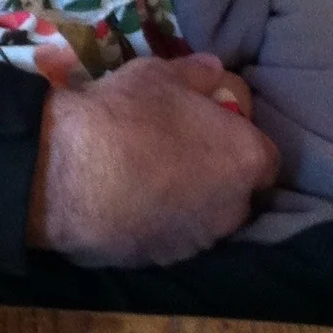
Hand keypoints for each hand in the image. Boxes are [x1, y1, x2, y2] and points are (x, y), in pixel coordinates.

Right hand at [28, 54, 279, 268]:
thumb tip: (214, 69)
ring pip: (205, 221)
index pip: (266, 160)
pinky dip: (157, 224)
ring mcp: (198, 241)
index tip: (216, 135)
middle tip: (181, 156)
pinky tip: (127, 204)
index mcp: (245, 159)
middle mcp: (233, 208)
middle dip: (218, 179)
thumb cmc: (124, 114)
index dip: (241, 146)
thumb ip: (195, 74)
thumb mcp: (158, 75)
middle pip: (238, 195)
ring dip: (189, 205)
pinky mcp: (162, 262)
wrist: (66, 171)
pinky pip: (170, 239)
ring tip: (149, 182)